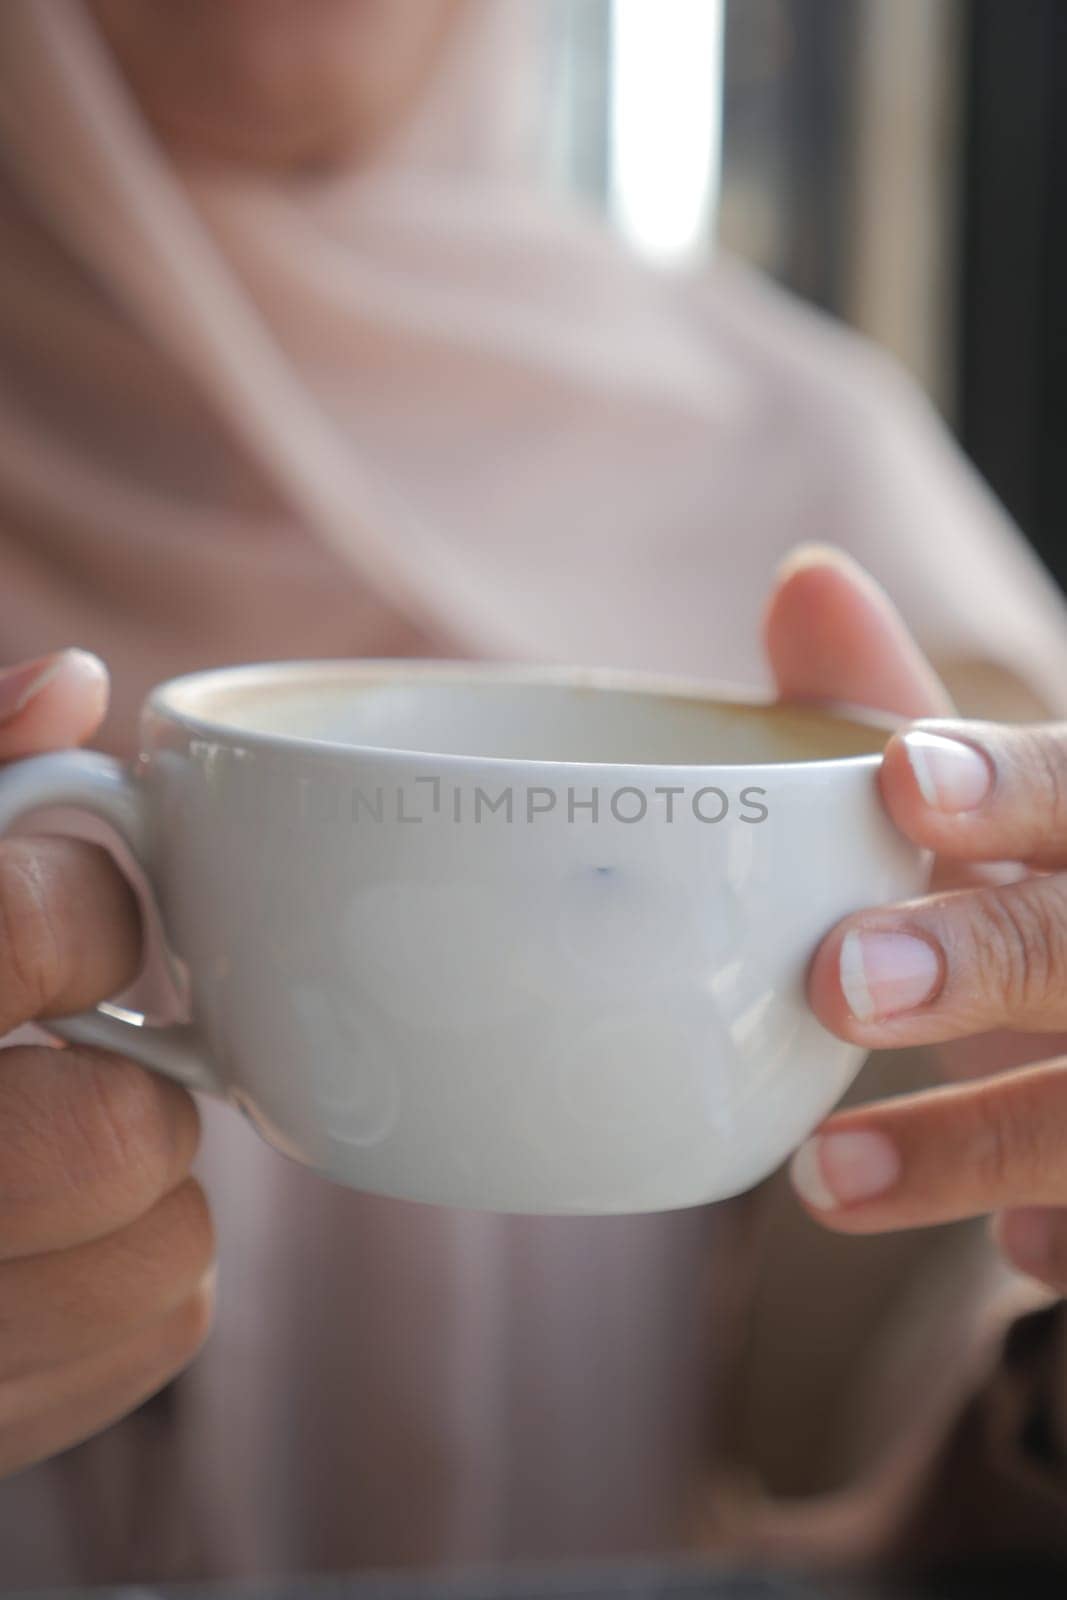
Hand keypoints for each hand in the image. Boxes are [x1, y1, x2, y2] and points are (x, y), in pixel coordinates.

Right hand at [0, 651, 213, 1475]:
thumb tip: (74, 688)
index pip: (43, 935)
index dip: (90, 912)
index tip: (62, 928)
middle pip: (115, 1134)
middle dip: (125, 1075)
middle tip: (67, 1058)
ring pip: (168, 1255)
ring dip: (143, 1188)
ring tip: (46, 1155)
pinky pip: (155, 1340)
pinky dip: (134, 1284)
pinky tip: (43, 1252)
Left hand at [767, 546, 1066, 1295]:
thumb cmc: (1055, 903)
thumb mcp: (995, 817)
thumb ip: (901, 708)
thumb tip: (802, 580)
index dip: (1008, 788)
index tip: (898, 782)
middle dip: (990, 956)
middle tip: (837, 982)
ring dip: (983, 1138)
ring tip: (820, 1180)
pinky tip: (1030, 1254)